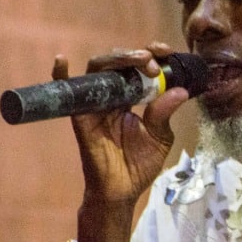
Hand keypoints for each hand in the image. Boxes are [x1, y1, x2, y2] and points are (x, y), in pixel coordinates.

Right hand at [53, 41, 190, 209]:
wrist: (122, 190)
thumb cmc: (139, 164)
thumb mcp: (160, 137)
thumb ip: (165, 113)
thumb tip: (179, 90)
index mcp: (133, 97)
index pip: (139, 67)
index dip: (152, 54)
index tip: (166, 51)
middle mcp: (113, 95)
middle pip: (119, 62)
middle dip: (137, 56)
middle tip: (153, 62)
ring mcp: (95, 103)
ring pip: (99, 69)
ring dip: (117, 59)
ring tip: (139, 60)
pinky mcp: (81, 116)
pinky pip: (68, 92)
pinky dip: (61, 75)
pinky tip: (62, 61)